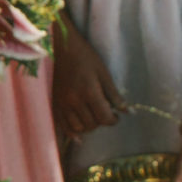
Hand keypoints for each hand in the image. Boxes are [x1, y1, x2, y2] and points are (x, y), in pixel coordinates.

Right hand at [49, 22, 120, 139]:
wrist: (59, 47)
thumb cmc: (85, 57)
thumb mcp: (103, 73)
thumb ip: (114, 94)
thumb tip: (127, 111)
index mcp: (88, 92)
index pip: (104, 118)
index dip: (114, 120)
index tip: (116, 115)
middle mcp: (73, 101)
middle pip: (92, 124)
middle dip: (101, 122)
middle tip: (105, 114)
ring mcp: (62, 103)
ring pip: (78, 128)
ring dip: (88, 126)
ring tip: (92, 117)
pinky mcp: (54, 103)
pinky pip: (62, 125)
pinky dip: (71, 131)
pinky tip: (78, 133)